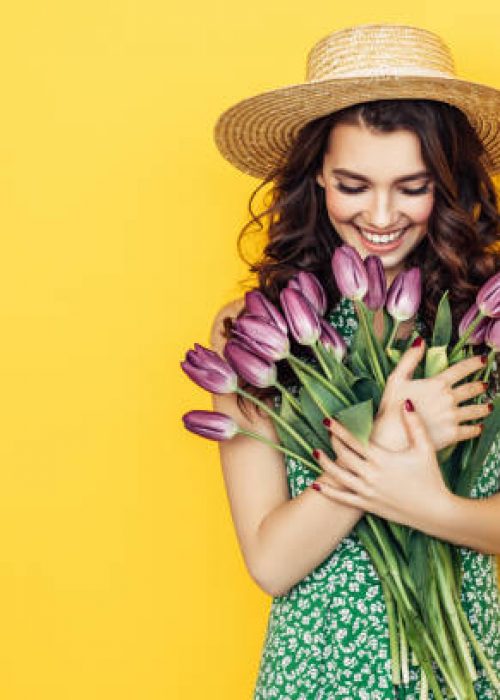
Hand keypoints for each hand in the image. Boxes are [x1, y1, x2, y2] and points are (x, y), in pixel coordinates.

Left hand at [312, 400, 452, 528]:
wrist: (435, 512)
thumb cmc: (431, 479)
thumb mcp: (424, 449)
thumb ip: (414, 424)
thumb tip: (406, 402)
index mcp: (383, 459)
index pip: (354, 440)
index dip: (340, 429)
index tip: (328, 420)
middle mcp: (372, 475)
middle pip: (344, 455)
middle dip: (333, 441)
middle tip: (327, 430)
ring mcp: (368, 492)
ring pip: (339, 476)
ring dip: (325, 463)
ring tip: (315, 452)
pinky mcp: (368, 505)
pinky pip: (343, 499)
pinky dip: (328, 492)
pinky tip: (316, 485)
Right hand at [371, 338, 488, 451]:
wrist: (393, 437)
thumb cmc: (391, 408)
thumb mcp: (396, 378)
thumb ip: (409, 359)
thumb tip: (420, 341)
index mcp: (438, 384)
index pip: (461, 369)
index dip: (474, 363)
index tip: (483, 359)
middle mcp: (449, 399)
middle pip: (472, 389)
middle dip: (481, 386)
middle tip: (485, 385)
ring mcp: (453, 417)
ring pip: (476, 410)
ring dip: (484, 408)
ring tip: (489, 407)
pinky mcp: (453, 434)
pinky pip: (470, 430)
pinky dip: (476, 428)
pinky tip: (478, 427)